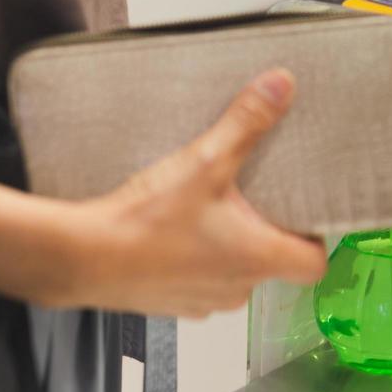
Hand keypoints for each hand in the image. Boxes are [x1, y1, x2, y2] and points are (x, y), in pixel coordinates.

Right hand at [52, 70, 327, 317]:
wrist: (76, 258)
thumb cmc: (141, 223)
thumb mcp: (204, 162)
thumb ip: (246, 124)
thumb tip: (280, 87)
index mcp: (256, 259)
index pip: (314, 265)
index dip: (315, 239)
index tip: (305, 214)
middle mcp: (235, 289)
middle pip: (274, 264)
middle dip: (266, 232)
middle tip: (254, 198)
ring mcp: (202, 302)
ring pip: (235, 274)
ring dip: (229, 246)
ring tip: (211, 210)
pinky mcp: (170, 304)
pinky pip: (199, 282)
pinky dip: (195, 260)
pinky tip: (176, 231)